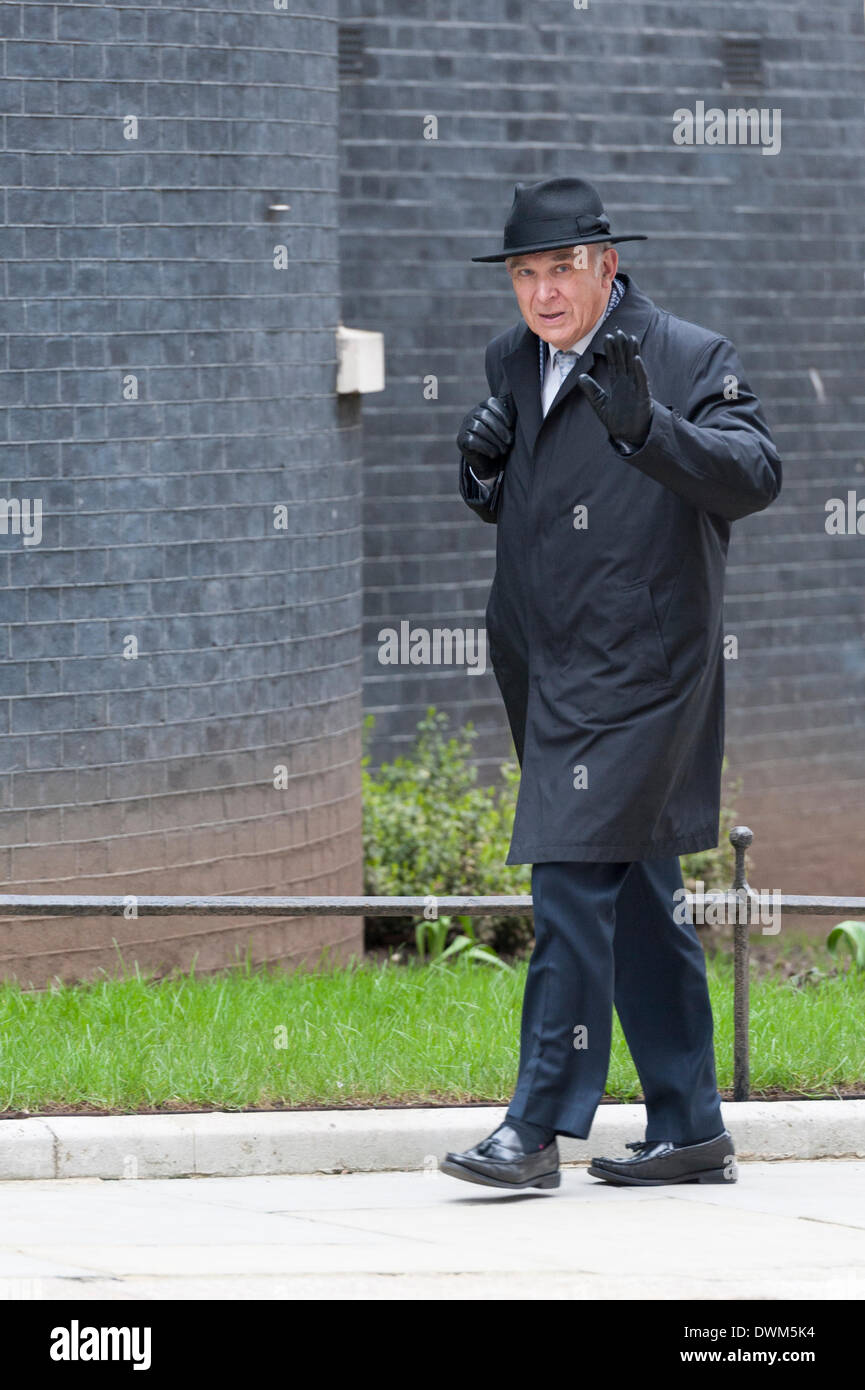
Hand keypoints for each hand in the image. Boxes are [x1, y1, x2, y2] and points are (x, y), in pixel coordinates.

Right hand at [457, 393, 515, 479]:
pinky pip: (473, 440)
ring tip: (504, 450)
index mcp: (483, 407)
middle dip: (500, 429)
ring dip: (495, 440)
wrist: (487, 462)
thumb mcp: (506, 426)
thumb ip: (511, 413)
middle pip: (484, 414)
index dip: (502, 412)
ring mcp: (465, 427)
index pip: (491, 402)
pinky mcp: (461, 440)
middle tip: (509, 441)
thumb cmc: (499, 441)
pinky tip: (494, 453)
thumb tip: (518, 397)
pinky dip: (486, 447)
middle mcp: (472, 414)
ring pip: (479, 428)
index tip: (510, 425)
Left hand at [577, 329, 653, 447]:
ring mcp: (636, 387)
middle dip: (621, 347)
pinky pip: (641, 380)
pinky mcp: (643, 395)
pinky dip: (639, 370)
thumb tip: (580, 376)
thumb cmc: (616, 421)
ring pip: (634, 366)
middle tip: (619, 331)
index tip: (608, 337)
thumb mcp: (599, 404)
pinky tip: (636, 359)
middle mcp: (627, 383)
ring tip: (630, 338)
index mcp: (617, 384)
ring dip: (632, 352)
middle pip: (624, 361)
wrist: (628, 436)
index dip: (611, 351)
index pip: (614, 363)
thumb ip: (591, 390)